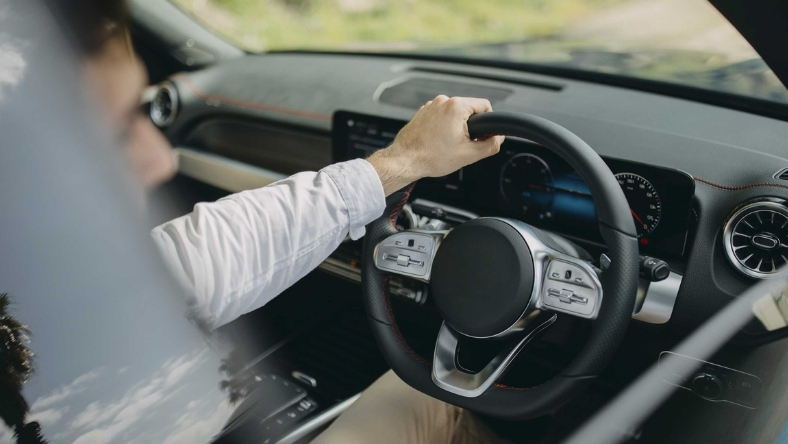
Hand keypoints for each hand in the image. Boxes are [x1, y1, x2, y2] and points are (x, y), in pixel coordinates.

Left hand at [367, 95, 503, 194]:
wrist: (405, 160)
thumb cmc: (430, 157)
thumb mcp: (469, 155)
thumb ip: (490, 145)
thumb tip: (499, 138)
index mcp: (456, 106)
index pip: (485, 106)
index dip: (488, 123)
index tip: (481, 136)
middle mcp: (443, 101)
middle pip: (469, 110)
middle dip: (470, 127)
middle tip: (462, 145)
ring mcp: (431, 106)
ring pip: (454, 114)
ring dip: (455, 128)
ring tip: (446, 145)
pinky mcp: (423, 112)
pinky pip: (441, 117)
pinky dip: (443, 128)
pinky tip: (437, 142)